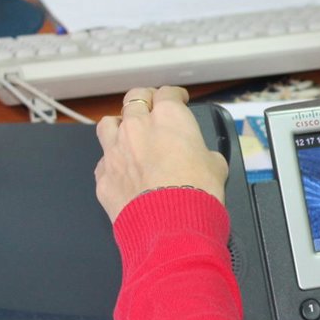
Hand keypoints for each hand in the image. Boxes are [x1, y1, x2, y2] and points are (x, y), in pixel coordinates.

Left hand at [94, 86, 228, 222]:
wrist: (172, 226)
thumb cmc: (197, 193)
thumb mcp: (216, 167)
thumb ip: (204, 154)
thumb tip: (203, 159)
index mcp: (168, 118)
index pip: (168, 94)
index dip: (175, 96)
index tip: (179, 99)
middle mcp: (137, 127)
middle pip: (134, 99)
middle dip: (145, 100)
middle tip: (152, 107)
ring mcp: (115, 150)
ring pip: (109, 124)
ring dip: (119, 125)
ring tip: (127, 133)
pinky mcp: (103, 175)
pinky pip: (104, 160)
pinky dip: (113, 162)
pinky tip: (123, 170)